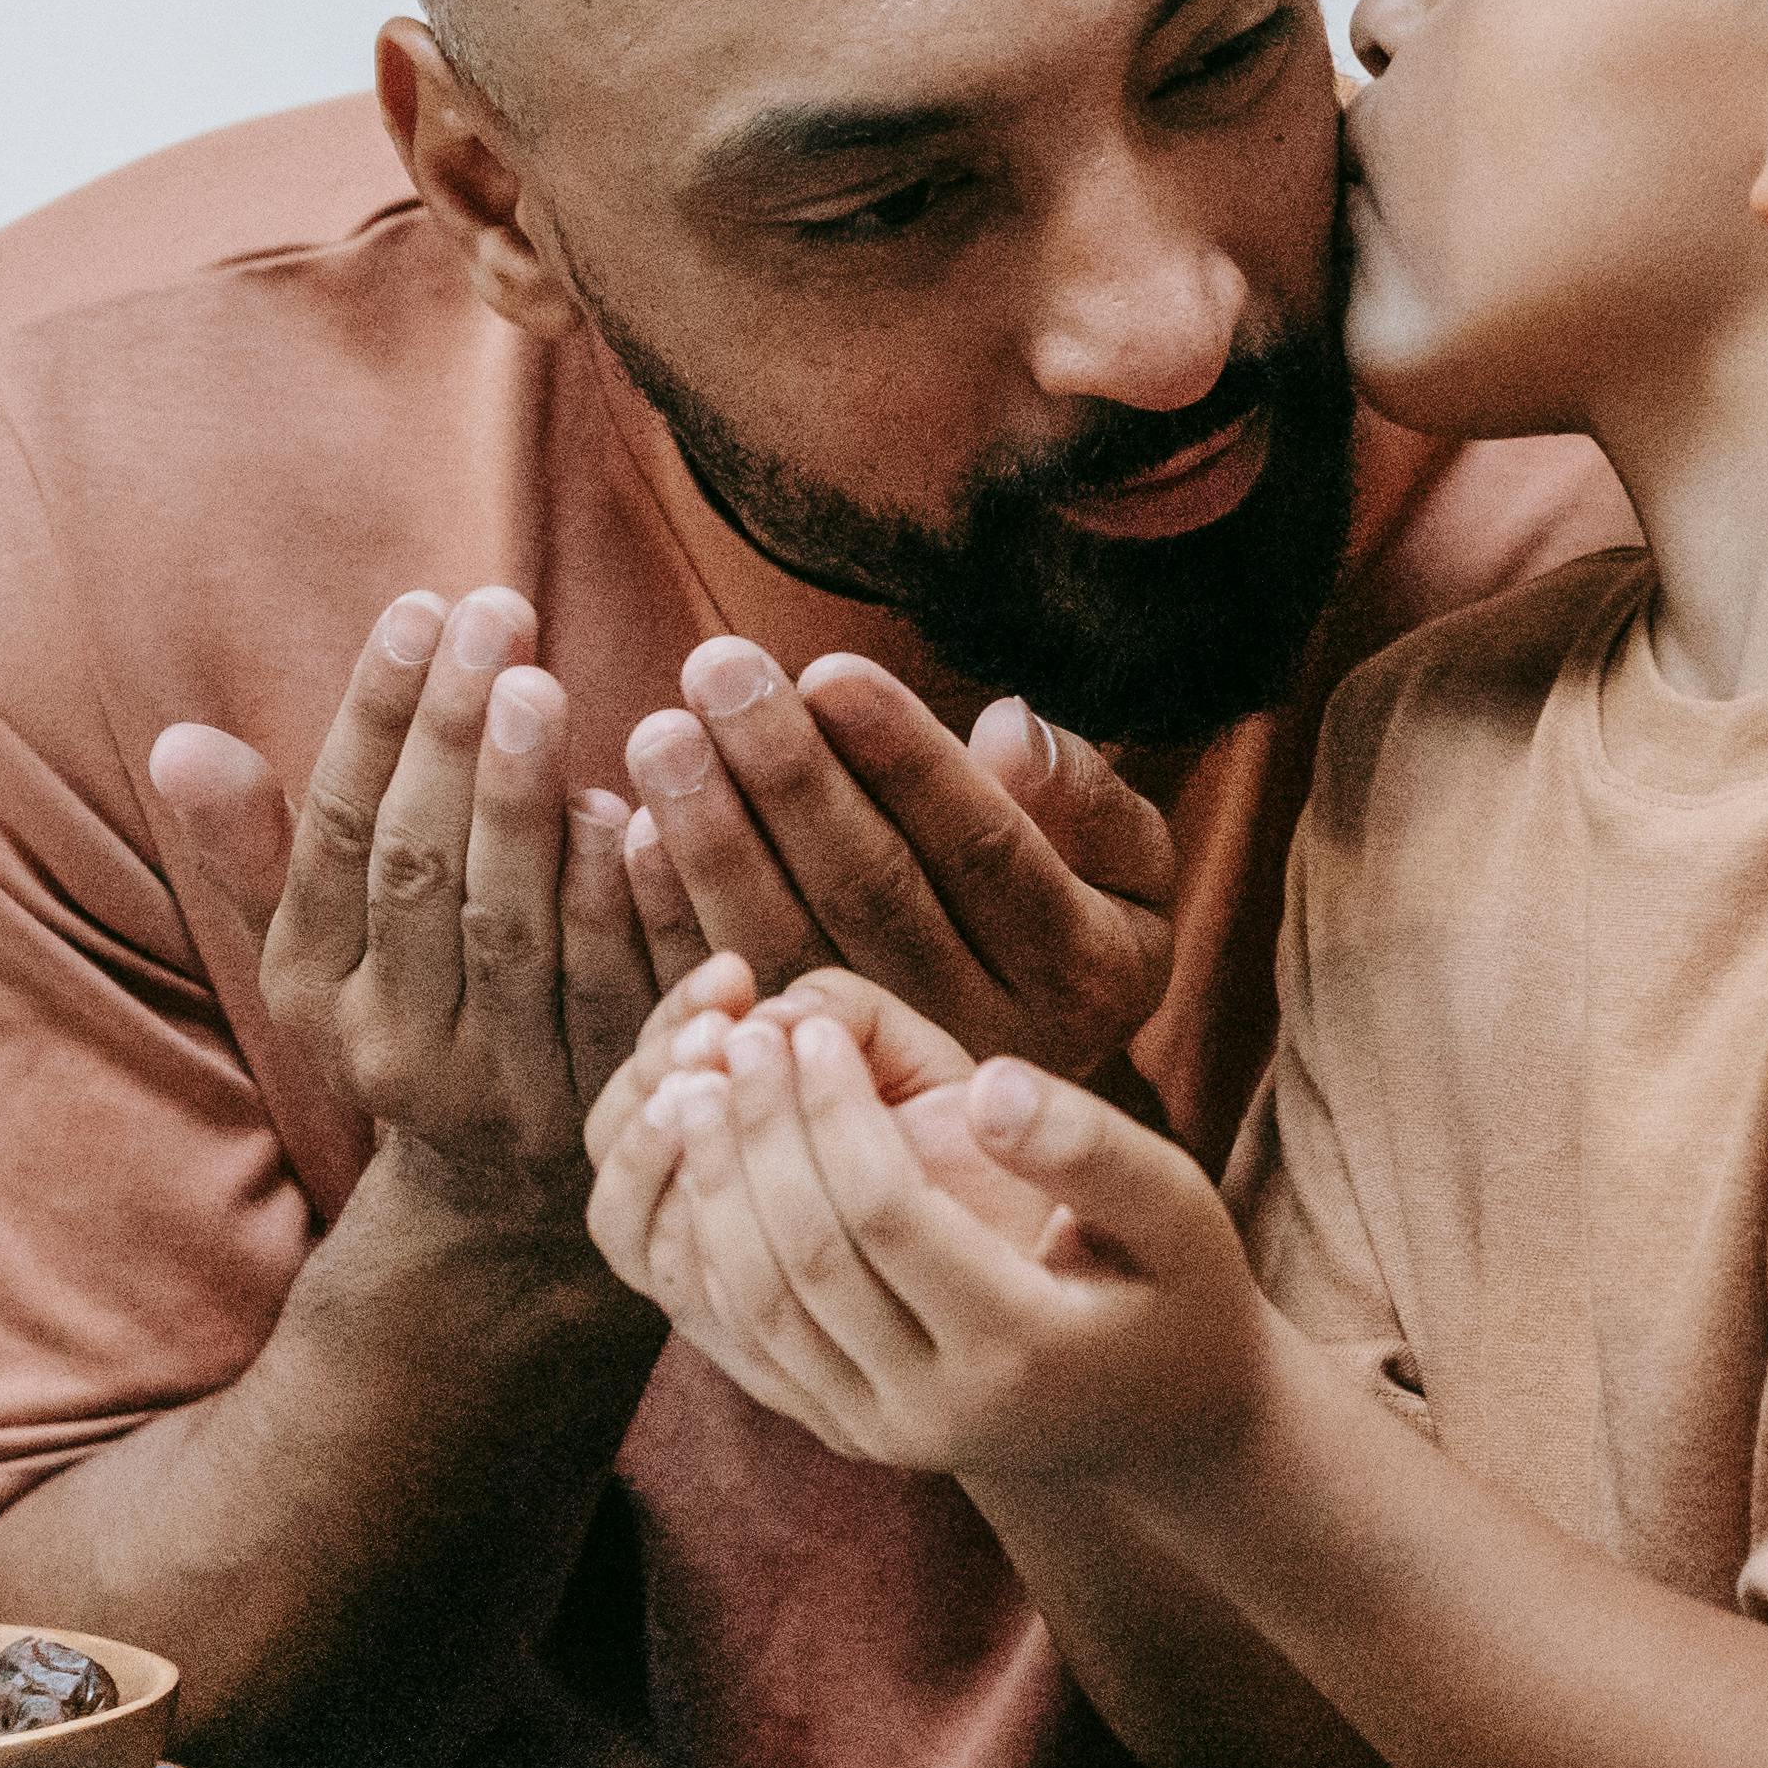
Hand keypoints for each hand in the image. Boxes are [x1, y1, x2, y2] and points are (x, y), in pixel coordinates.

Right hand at [152, 589, 683, 1235]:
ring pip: (509, 928)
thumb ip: (260, 846)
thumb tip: (178, 741)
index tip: (420, 607)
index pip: (336, 833)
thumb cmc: (414, 1005)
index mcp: (310, 988)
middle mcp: (389, 1044)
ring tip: (544, 685)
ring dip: (526, 802)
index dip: (378, 718)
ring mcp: (497, 1085)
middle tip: (498, 612)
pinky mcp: (603, 1103)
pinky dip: (629, 895)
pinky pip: (617, 987)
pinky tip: (645, 806)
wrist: (506, 1195)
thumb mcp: (318, 945)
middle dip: (453, 736)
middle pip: (419, 870)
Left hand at [596, 978, 1269, 1493]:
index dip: (834, 1112)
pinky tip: (704, 1175)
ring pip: (760, 1308)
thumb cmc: (1178, 1289)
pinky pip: (750, 1345)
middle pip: (808, 1259)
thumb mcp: (1178, 1207)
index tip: (808, 1026)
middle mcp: (936, 1411)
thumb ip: (1089, 1146)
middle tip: (731, 1043)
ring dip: (716, 1194)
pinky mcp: (845, 1434)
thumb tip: (986, 1083)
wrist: (1163, 1423)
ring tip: (693, 1095)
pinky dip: (712, 1256)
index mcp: (1020, 1348)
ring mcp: (880, 1435)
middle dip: (757, 1139)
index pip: (887, 1215)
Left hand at [617, 650, 1182, 1104]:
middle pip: (871, 890)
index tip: (830, 670)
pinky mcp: (796, 1092)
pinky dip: (670, 920)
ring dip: (712, 835)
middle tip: (717, 667)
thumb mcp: (1133, 873)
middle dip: (787, 772)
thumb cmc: (1073, 927)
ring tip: (663, 732)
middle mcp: (980, 1034)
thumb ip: (1091, 801)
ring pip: (784, 943)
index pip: (983, 849)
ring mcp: (880, 1077)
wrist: (1021, 1100)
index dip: (904, 758)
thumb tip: (1009, 728)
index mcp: (1078, 971)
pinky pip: (722, 1004)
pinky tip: (634, 835)